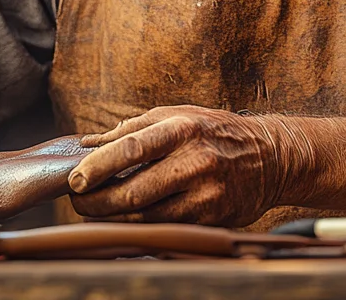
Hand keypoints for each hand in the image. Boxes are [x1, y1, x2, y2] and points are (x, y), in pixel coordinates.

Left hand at [66, 105, 309, 226]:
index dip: (97, 168)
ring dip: (114, 219)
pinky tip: (128, 221)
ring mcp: (206, 195)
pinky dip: (141, 228)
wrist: (271, 157)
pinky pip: (167, 229)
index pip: (130, 150)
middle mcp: (195, 162)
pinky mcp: (212, 220)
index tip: (74, 181)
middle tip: (79, 202)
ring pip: (146, 218)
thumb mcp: (177, 115)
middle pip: (133, 193)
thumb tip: (86, 144)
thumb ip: (132, 129)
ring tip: (97, 211)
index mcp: (182, 129)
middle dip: (97, 203)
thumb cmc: (214, 132)